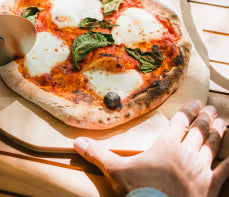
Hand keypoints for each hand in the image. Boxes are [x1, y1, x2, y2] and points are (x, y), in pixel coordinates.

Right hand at [74, 100, 228, 196]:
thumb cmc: (138, 191)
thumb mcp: (116, 171)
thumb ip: (98, 154)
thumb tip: (77, 142)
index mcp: (166, 145)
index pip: (180, 122)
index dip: (188, 111)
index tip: (195, 102)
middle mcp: (186, 153)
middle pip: (199, 130)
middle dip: (205, 117)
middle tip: (211, 108)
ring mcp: (201, 170)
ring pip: (213, 145)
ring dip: (218, 132)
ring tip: (222, 121)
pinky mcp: (211, 187)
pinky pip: (225, 171)